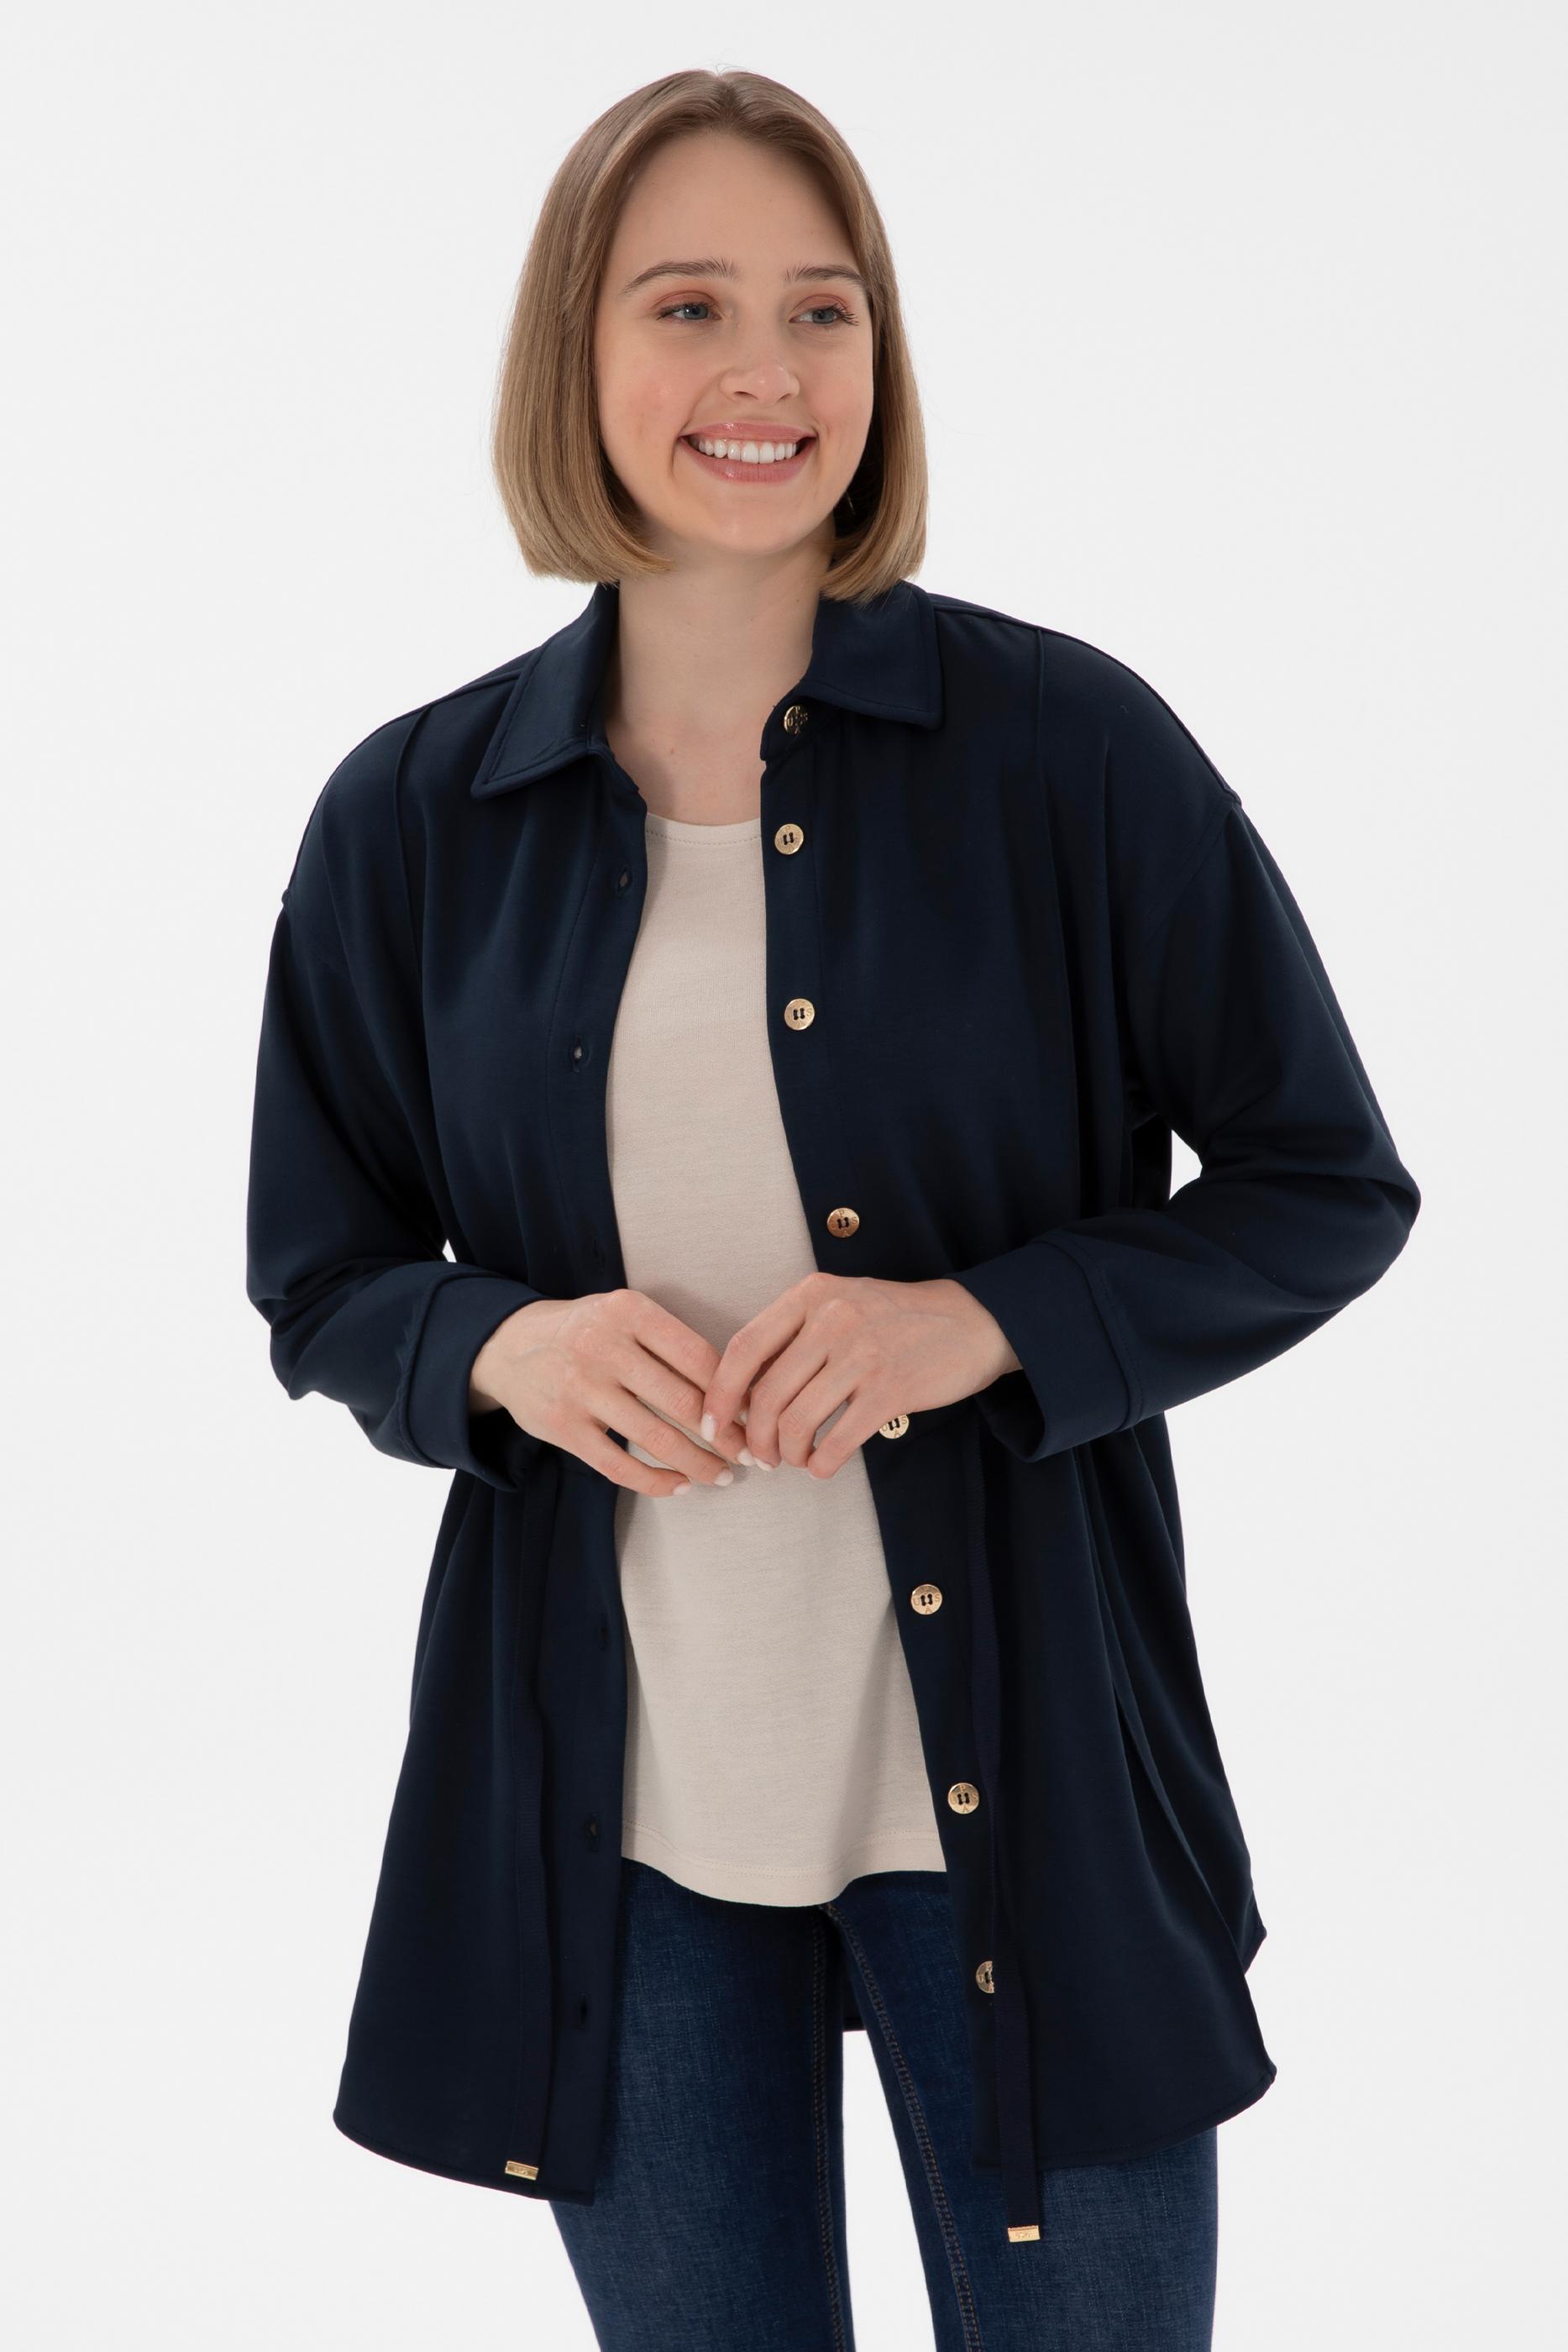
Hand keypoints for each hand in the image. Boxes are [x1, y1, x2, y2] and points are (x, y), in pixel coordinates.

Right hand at [469, 1291, 749, 1496]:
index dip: (732, 1391)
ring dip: (699, 1464)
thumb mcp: (625, 1315)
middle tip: (749, 1454)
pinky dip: (656, 1482)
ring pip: (656, 1438)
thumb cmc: (587, 1332)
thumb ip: (671, 1343)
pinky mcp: (562, 1426)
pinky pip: (619, 1466)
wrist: (508, 1345)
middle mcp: (603, 1345)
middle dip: (725, 1436)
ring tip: (723, 1476)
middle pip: (683, 1401)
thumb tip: (738, 1392)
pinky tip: (679, 1486)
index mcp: (629, 1310)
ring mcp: (580, 1387)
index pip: (697, 1355)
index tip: (753, 1414)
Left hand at [699, 1273, 1020, 1478]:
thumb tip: (740, 1392)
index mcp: (810, 1295)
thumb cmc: (894, 1320)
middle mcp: (832, 1319)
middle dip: (754, 1437)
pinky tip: (822, 1465)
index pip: (743, 1348)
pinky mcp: (891, 1389)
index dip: (720, 1393)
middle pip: (766, 1393)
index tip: (713, 1423)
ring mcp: (862, 1353)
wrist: (972, 1321)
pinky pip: (836, 1440)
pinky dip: (821, 1463)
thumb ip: (792, 1336)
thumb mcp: (839, 1305)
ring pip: (796, 1421)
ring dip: (787, 1453)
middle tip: (760, 1456)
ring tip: (794, 1459)